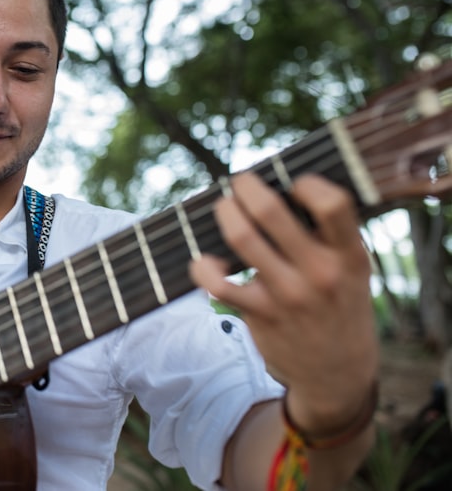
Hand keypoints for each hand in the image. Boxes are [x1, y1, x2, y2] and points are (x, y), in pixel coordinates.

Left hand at [190, 172, 378, 434]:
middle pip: (270, 211)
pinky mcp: (259, 313)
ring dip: (225, 213)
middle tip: (240, 182)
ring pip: (241, 238)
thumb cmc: (339, 304)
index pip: (332, 204)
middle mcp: (320, 272)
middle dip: (245, 186)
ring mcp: (287, 294)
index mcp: (349, 255)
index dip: (306, 183)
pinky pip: (217, 283)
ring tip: (225, 208)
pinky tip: (208, 262)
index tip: (293, 183)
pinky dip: (203, 267)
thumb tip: (281, 187)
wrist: (338, 373)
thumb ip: (328, 234)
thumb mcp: (352, 270)